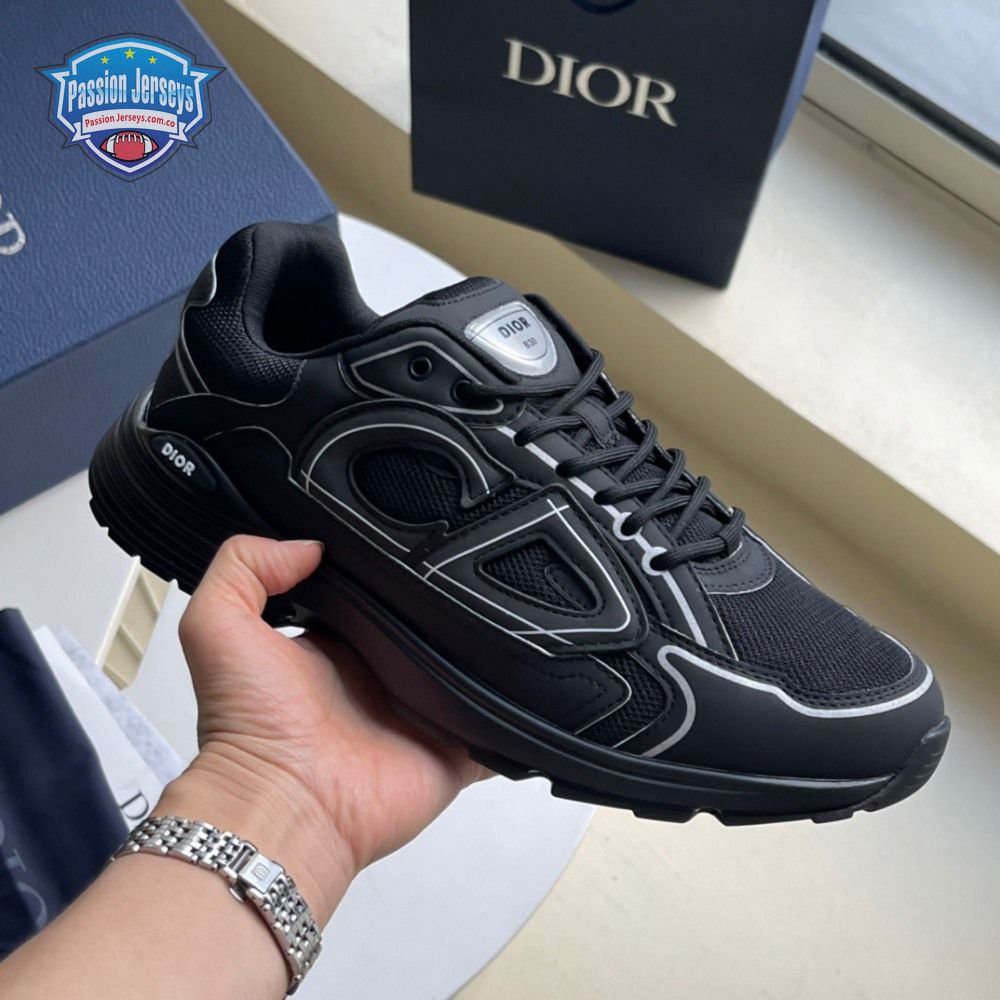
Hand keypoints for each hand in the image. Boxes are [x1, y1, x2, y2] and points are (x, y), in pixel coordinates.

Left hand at [158, 535, 486, 923]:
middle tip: (479, 558)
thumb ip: (243, 568)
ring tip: (521, 603)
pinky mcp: (454, 749)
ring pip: (471, 669)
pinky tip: (540, 676)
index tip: (418, 527)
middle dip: (451, 600)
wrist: (286, 805)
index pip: (375, 593)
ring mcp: (421, 713)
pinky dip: (517, 710)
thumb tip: (309, 545)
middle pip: (430, 626)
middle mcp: (382, 675)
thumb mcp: (217, 627)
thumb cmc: (249, 725)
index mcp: (338, 644)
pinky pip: (499, 726)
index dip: (392, 566)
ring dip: (490, 648)